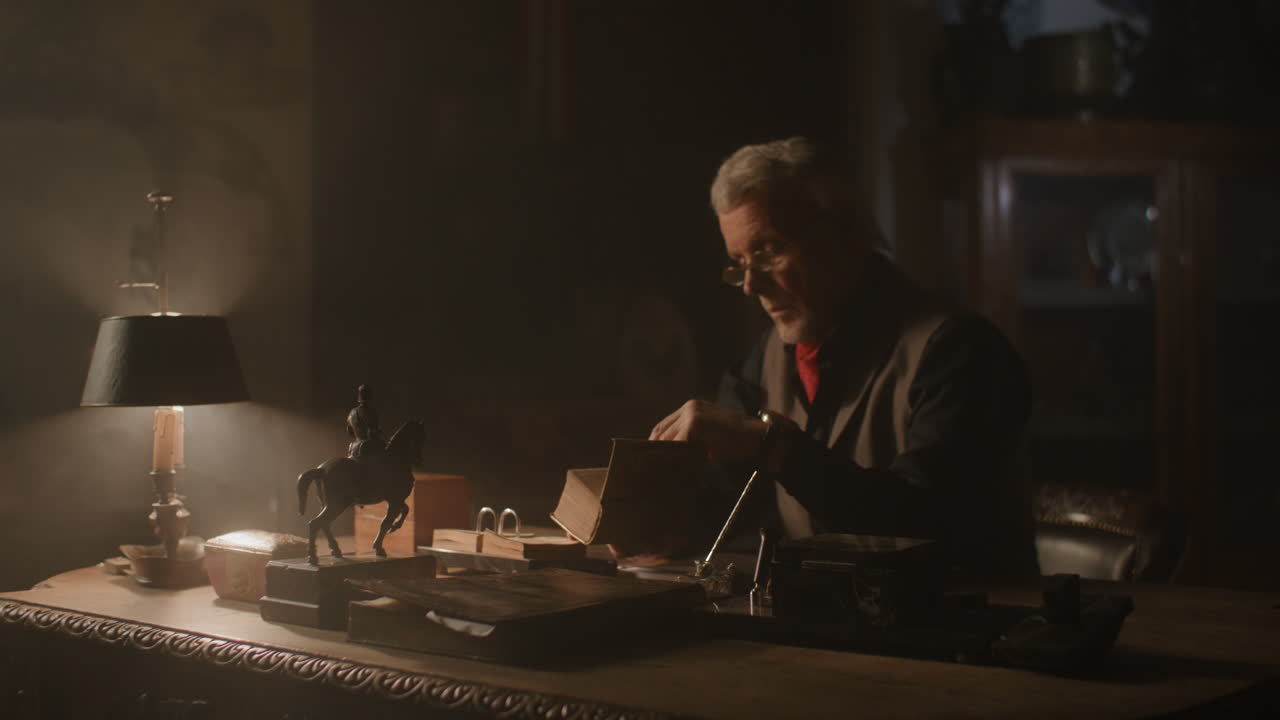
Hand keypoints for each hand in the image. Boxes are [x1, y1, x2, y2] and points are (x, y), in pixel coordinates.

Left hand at [649, 399, 766, 463]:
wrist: (756, 437)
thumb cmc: (737, 440)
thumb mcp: (710, 434)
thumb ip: (691, 438)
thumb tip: (672, 455)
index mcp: (692, 408)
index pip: (664, 426)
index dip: (657, 443)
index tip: (653, 458)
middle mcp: (689, 408)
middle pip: (661, 431)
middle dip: (657, 450)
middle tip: (653, 467)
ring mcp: (691, 415)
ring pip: (668, 439)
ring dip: (665, 455)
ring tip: (662, 470)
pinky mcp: (694, 424)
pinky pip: (678, 444)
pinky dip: (676, 457)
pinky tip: (675, 468)